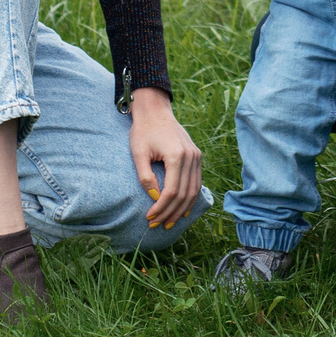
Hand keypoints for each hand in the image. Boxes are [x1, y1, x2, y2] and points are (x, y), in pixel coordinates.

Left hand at [126, 88, 202, 229]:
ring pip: (193, 191)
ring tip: (169, 222)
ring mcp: (196, 156)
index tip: (149, 218)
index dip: (161, 208)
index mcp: (176, 156)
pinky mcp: (196, 156)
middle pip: (184, 194)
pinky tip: (182, 210)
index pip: (172, 191)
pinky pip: (196, 182)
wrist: (155, 111)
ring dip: (181, 210)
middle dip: (170, 213)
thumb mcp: (138, 153)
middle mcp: (191, 157)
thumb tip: (155, 198)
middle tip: (157, 225)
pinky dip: (190, 198)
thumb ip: (146, 177)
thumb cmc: (143, 131)